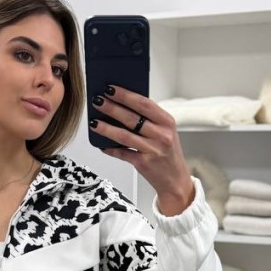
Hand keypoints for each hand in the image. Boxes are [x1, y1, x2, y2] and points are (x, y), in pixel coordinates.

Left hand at [91, 85, 194, 211]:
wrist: (175, 181)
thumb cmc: (168, 154)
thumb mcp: (165, 132)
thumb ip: (149, 120)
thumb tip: (122, 106)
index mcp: (167, 122)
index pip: (144, 103)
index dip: (125, 95)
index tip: (111, 89)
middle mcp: (161, 135)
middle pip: (131, 118)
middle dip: (112, 108)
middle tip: (97, 101)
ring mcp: (152, 150)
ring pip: (124, 136)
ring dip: (106, 128)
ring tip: (94, 122)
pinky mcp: (143, 164)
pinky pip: (122, 154)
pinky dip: (111, 149)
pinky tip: (102, 144)